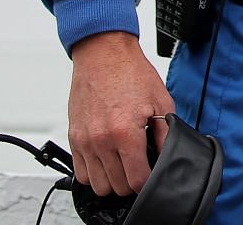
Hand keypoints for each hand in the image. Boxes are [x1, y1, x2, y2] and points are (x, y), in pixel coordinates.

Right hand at [67, 31, 173, 196]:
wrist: (103, 55)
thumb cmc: (130, 73)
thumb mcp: (161, 102)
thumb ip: (166, 133)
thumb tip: (168, 154)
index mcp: (125, 133)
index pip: (137, 180)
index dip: (148, 181)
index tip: (150, 175)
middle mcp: (102, 141)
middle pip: (116, 187)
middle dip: (131, 182)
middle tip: (138, 168)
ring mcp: (85, 141)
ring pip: (97, 185)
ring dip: (111, 180)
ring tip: (122, 165)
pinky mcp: (74, 138)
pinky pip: (80, 172)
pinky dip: (93, 172)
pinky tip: (106, 160)